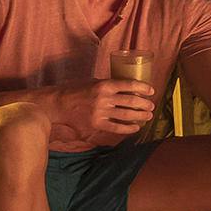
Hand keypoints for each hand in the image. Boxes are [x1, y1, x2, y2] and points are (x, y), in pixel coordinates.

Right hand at [28, 80, 155, 151]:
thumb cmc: (77, 91)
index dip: (143, 87)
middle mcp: (104, 98)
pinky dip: (128, 128)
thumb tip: (127, 88)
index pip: (129, 84)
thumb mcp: (93, 82)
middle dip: (144, 104)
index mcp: (104, 84)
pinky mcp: (96, 124)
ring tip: (148, 116)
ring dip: (140, 116)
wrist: (59, 104)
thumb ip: (109, 85)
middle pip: (131, 101)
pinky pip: (116, 128)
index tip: (151, 91)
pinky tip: (136, 127)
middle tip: (151, 106)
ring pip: (126, 115)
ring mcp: (100, 112)